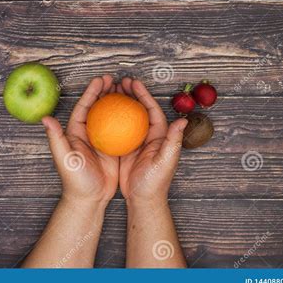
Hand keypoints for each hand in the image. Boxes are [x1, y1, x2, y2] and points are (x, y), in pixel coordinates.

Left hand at [42, 75, 117, 205]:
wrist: (89, 199)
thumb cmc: (75, 180)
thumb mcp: (64, 159)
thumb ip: (55, 138)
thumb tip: (45, 118)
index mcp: (74, 132)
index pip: (83, 107)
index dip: (91, 92)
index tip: (101, 80)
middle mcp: (87, 133)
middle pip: (97, 107)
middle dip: (105, 91)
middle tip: (116, 79)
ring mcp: (101, 140)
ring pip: (110, 116)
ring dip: (117, 102)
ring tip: (127, 90)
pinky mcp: (112, 148)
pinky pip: (121, 130)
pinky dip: (128, 119)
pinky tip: (137, 113)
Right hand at [117, 78, 187, 202]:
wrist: (142, 200)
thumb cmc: (155, 183)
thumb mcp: (166, 162)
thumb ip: (174, 141)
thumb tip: (183, 121)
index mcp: (160, 136)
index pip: (152, 110)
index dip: (144, 95)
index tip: (134, 83)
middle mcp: (148, 136)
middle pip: (139, 109)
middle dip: (131, 94)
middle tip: (120, 82)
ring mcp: (136, 141)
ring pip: (127, 117)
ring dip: (120, 103)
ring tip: (109, 92)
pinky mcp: (125, 149)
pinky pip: (117, 129)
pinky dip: (110, 119)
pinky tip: (100, 114)